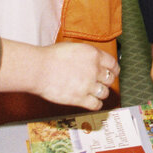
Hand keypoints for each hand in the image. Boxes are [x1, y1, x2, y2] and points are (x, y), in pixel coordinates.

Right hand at [0, 40, 118, 109]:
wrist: (39, 69)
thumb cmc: (51, 57)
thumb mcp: (74, 48)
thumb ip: (86, 56)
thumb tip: (91, 61)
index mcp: (93, 54)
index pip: (113, 64)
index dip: (113, 70)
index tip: (111, 73)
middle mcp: (94, 69)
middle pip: (110, 79)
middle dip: (106, 82)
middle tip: (101, 84)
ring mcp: (88, 85)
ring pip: (105, 93)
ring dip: (100, 94)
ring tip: (93, 93)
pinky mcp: (81, 98)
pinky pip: (96, 105)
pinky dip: (96, 104)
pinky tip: (91, 102)